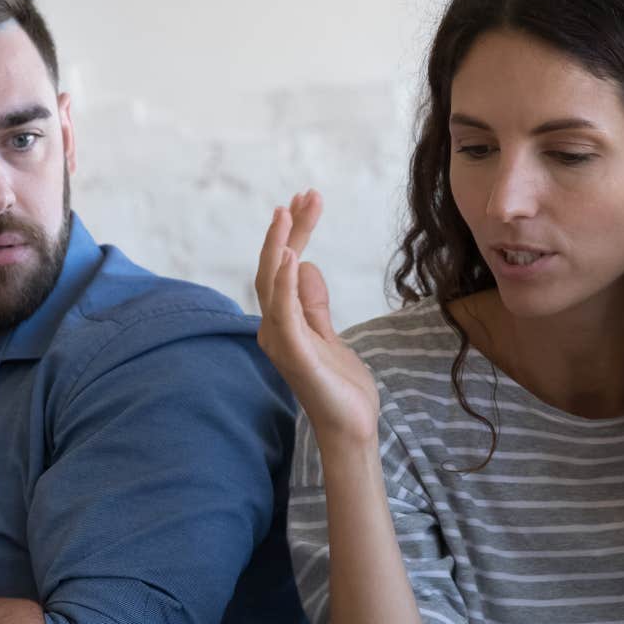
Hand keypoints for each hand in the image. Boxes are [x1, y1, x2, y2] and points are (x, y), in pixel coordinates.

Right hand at [254, 190, 379, 447]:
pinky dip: (286, 283)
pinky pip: (284, 313)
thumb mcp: (329, 334)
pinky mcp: (294, 355)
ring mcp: (280, 341)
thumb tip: (306, 265)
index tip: (305, 201)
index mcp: (281, 323)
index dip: (291, 234)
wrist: (351, 428)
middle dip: (289, 229)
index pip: (282, 269)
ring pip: (272, 284)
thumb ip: (313, 304)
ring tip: (289, 211)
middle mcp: (273, 329)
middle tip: (305, 195)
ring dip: (280, 245)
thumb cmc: (340, 387)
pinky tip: (294, 256)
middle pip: (275, 268)